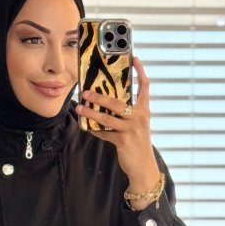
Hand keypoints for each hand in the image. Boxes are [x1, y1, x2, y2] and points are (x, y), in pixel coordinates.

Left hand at [75, 55, 157, 183]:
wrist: (143, 166)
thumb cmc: (138, 143)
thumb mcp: (137, 125)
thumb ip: (127, 114)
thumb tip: (107, 102)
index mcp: (144, 111)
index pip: (145, 87)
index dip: (140, 72)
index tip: (135, 59)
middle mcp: (139, 118)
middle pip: (117, 103)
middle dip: (99, 97)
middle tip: (86, 92)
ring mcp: (131, 130)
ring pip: (107, 118)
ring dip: (91, 113)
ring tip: (79, 108)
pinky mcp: (123, 141)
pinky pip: (104, 133)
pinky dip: (94, 130)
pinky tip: (86, 126)